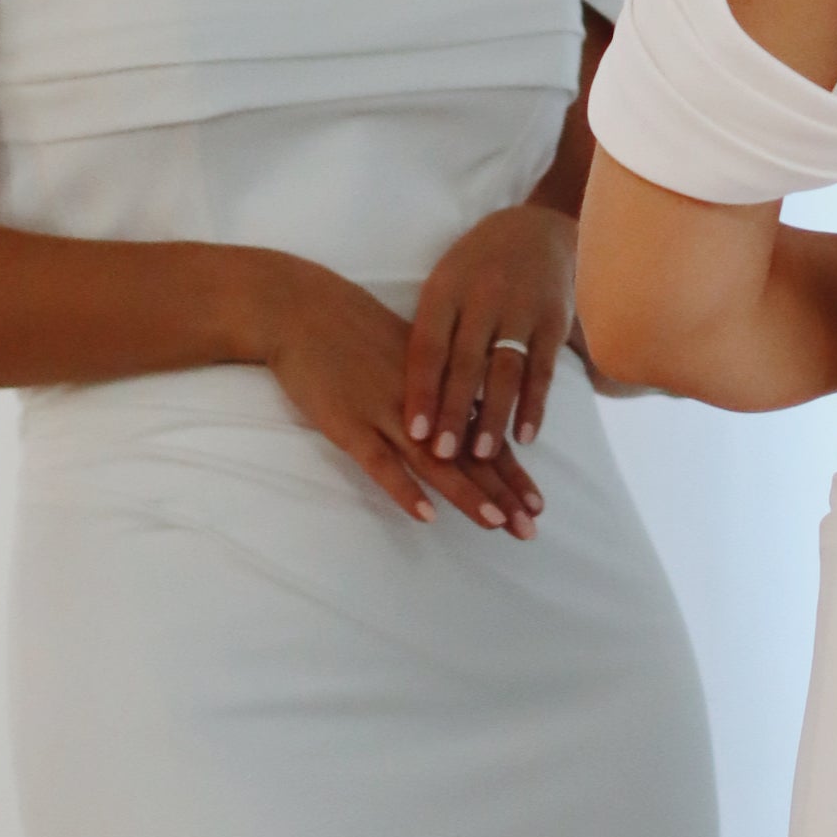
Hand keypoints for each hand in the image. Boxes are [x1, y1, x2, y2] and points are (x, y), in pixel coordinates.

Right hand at [248, 260, 543, 534]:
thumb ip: (439, 386)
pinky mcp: (348, 424)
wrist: (298, 307)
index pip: (484, 437)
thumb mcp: (411, 350)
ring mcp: (385, 413)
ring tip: (497, 524)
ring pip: (434, 461)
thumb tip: (467, 414)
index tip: (538, 504)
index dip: (512, 472)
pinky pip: (380, 463)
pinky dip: (404, 489)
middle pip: (469, 454)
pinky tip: (427, 515)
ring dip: (467, 494)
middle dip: (503, 494)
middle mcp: (422, 402)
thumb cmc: (352, 326)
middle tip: (531, 530)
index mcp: (438, 386)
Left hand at [404, 203, 577, 468]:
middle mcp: (483, 299)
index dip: (421, 391)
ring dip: (493, 416)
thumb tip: (407, 394)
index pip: (429, 348)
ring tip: (481, 455)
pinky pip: (542, 371)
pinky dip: (533, 406)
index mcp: (446, 291)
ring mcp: (521, 310)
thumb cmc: (476, 268)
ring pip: (504, 371)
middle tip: (443, 455)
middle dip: (454, 412)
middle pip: (466, 364)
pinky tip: (523, 438)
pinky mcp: (553, 323)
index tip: (413, 433)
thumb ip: (431, 332)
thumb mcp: (444, 285)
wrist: (535, 230)